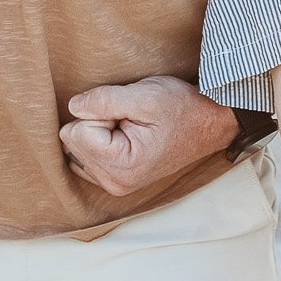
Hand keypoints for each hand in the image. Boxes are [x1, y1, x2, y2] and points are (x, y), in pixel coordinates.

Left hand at [60, 75, 240, 196]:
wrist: (209, 123)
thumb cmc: (182, 108)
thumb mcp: (145, 96)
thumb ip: (103, 100)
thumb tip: (72, 107)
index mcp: (121, 167)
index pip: (74, 131)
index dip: (99, 113)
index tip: (129, 114)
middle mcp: (114, 183)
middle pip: (72, 140)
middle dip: (97, 122)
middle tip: (131, 119)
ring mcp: (114, 184)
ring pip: (75, 147)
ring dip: (98, 131)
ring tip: (130, 127)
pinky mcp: (114, 178)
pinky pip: (83, 154)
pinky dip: (99, 140)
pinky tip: (125, 135)